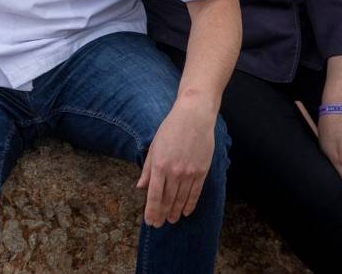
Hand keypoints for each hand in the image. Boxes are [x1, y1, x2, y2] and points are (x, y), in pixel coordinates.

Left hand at [136, 99, 215, 227]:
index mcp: (159, 165)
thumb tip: (140, 187)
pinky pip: (195, 193)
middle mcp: (174, 172)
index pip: (154, 195)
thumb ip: (147, 168)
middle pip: (167, 200)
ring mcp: (189, 173)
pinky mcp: (201, 171)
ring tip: (171, 220)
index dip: (151, 210)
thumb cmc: (170, 129)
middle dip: (162, 214)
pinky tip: (186, 212)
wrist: (194, 117)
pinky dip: (190, 204)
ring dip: (175, 212)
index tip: (149, 221)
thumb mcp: (154, 146)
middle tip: (158, 224)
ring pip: (181, 199)